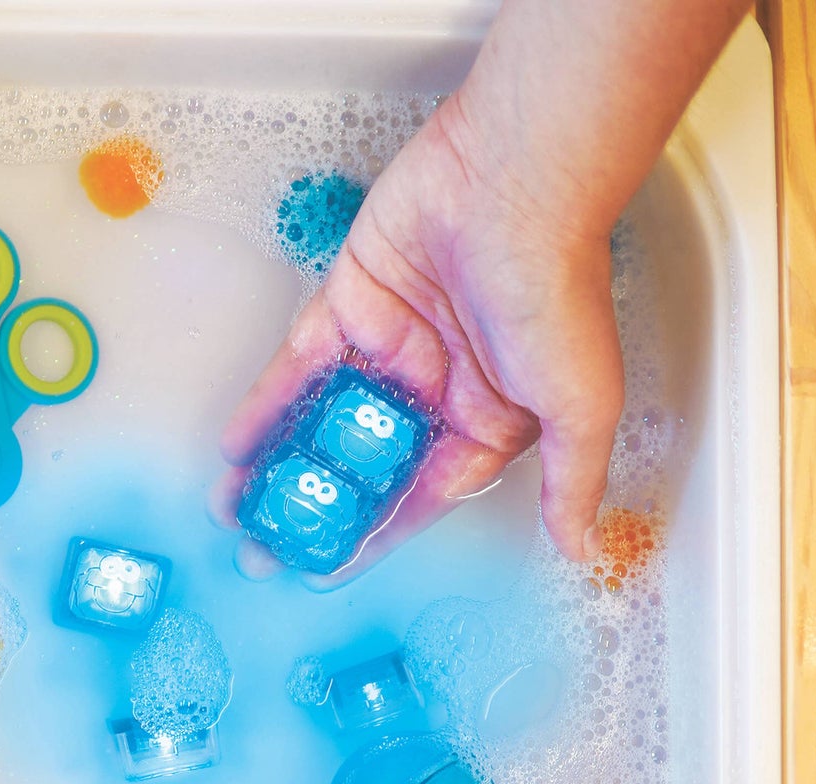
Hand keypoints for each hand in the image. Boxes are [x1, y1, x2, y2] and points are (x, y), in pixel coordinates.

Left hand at [211, 94, 624, 581]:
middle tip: (260, 552)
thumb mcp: (581, 406)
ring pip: (322, 423)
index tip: (323, 573)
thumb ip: (574, 481)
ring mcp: (387, 350)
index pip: (416, 498)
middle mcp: (432, 393)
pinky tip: (237, 447)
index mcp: (483, 424)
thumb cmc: (558, 291)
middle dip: (310, 511)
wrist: (519, 178)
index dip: (371, 539)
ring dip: (278, 465)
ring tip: (232, 510)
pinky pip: (299, 369)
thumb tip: (583, 550)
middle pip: (359, 467)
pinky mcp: (348, 306)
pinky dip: (268, 406)